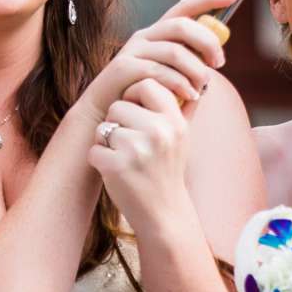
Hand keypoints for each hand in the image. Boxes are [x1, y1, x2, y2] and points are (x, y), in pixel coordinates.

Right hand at [73, 0, 231, 128]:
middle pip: (183, 25)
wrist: (107, 117)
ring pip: (175, 51)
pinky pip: (159, 71)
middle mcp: (145, 36)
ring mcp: (133, 51)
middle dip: (207, 42)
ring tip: (202, 88)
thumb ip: (190, 68)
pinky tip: (189, 96)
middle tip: (219, 63)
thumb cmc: (142, 100)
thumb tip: (216, 60)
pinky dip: (180, 85)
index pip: (184, 8)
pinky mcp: (124, 68)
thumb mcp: (171, 80)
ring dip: (196, 70)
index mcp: (158, 34)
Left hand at [90, 77, 193, 226]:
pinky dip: (99, 160)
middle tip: (130, 143)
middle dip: (118, 122)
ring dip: (107, 142)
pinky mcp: (116, 166)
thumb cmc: (167, 170)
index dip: (134, 96)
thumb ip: (183, 106)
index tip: (137, 114)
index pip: (146, 84)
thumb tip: (197, 77)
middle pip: (119, 105)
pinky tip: (117, 172)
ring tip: (125, 158)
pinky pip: (94, 148)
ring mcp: (137, 149)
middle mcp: (159, 132)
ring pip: (104, 127)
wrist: (163, 213)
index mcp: (175, 121)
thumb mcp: (182, 137)